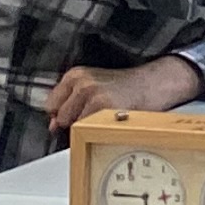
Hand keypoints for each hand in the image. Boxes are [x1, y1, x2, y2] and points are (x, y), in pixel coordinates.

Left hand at [45, 57, 204, 135]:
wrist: (154, 84)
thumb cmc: (125, 88)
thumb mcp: (93, 88)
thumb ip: (69, 103)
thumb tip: (53, 126)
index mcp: (75, 75)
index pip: (50, 105)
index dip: (62, 114)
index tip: (76, 114)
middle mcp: (81, 82)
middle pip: (60, 117)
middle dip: (73, 121)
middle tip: (96, 114)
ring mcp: (92, 93)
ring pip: (73, 125)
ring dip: (87, 127)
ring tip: (105, 117)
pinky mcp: (103, 107)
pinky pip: (88, 129)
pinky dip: (97, 130)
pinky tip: (111, 120)